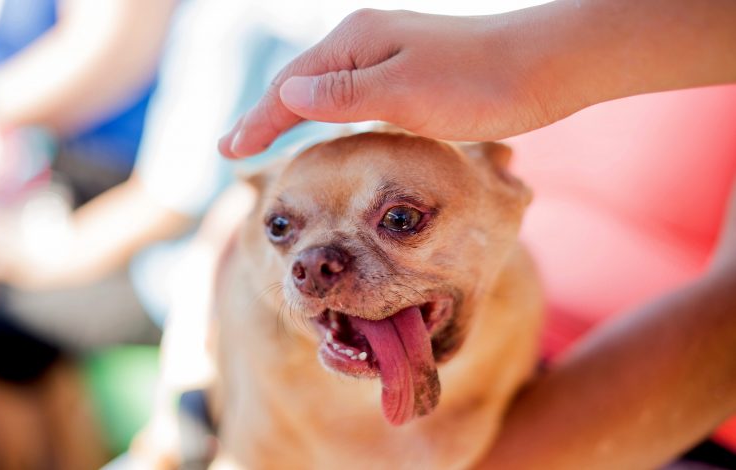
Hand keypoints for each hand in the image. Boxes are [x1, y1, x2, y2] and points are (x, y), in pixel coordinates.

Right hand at [219, 2, 735, 158]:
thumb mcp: (402, 93)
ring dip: (294, 117)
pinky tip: (329, 133)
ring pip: (326, 91)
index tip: (227, 150)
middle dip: (265, 116)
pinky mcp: (410, 75)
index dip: (257, 120)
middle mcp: (366, 43)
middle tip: (233, 149)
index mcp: (356, 42)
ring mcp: (388, 57)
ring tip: (267, 142)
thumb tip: (287, 92)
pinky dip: (329, 118)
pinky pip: (352, 98)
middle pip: (301, 84)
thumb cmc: (475, 84)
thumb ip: (342, 95)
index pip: (290, 87)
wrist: (541, 69)